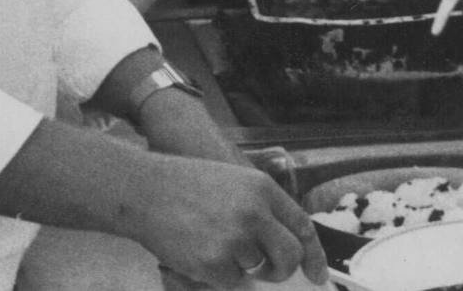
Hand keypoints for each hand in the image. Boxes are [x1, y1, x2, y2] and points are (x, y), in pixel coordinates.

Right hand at [131, 155, 326, 289]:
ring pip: (257, 270)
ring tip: (213, 244)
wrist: (144, 191)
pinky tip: (200, 253)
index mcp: (262, 188)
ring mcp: (235, 238)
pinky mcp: (214, 262)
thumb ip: (262, 208)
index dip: (314, 254)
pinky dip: (219, 276)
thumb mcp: (233, 181)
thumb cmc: (186, 185)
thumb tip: (283, 245)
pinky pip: (232, 282)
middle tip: (267, 271)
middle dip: (282, 270)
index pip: (302, 226)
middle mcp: (255, 212)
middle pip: (289, 256)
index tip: (319, 275)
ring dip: (241, 267)